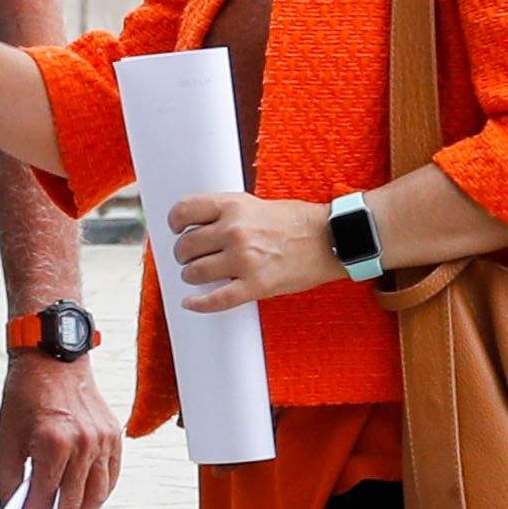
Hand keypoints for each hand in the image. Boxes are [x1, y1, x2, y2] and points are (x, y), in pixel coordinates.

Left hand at [0, 353, 122, 508]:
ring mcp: (104, 440)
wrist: (53, 357)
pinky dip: (97, 497)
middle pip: (74, 502)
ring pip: (96, 494)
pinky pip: (110, 477)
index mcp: (54, 441)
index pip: (44, 496)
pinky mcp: (114, 436)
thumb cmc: (25, 394)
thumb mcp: (6, 437)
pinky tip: (84, 508)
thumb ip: (10, 479)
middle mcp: (84, 442)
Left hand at [168, 192, 345, 309]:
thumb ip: (226, 213)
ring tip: (200, 275)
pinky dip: (199, 304)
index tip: (177, 229)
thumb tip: (195, 227)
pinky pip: (216, 300)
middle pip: (185, 246)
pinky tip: (191, 303)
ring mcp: (244, 259)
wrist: (332, 238)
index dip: (175, 223)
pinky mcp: (256, 285)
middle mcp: (234, 231)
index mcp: (232, 206)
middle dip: (184, 255)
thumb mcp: (255, 204)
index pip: (184, 211)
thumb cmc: (296, 221)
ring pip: (194, 273)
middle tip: (191, 258)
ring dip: (192, 276)